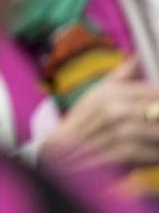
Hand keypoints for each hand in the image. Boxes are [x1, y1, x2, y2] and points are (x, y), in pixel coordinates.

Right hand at [39, 61, 158, 169]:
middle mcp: (112, 109)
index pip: (152, 92)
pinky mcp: (117, 154)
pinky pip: (148, 153)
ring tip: (158, 137)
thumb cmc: (84, 119)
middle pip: (155, 110)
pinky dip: (155, 154)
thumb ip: (121, 76)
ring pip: (154, 132)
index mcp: (110, 92)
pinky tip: (156, 153)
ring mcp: (115, 132)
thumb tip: (136, 57)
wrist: (63, 148)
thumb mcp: (98, 92)